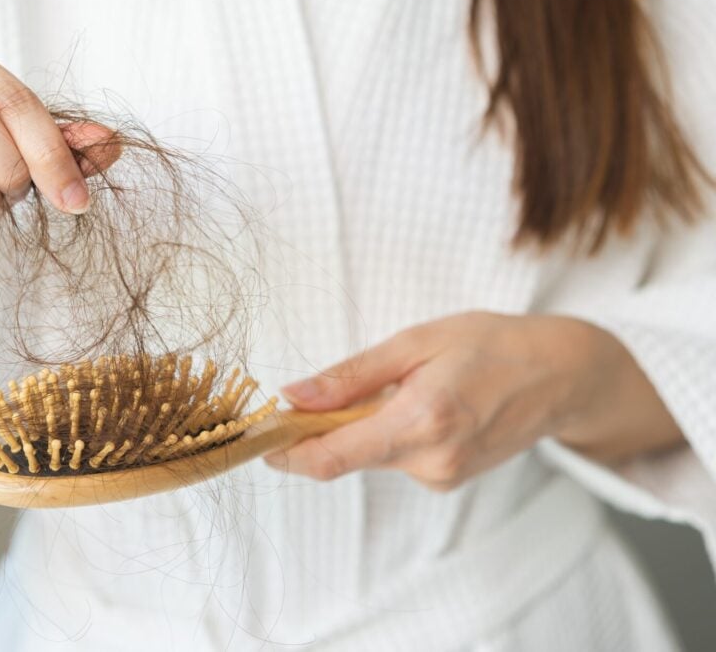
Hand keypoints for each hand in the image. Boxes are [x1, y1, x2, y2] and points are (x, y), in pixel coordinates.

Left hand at [265, 311, 682, 489]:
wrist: (562, 375)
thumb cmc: (492, 345)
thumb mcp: (416, 342)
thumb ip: (350, 376)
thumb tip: (292, 396)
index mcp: (421, 421)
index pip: (331, 457)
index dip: (286, 453)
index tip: (259, 439)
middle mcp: (432, 460)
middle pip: (346, 455)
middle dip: (324, 428)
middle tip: (321, 390)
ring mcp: (443, 475)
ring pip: (372, 454)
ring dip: (363, 426)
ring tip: (406, 385)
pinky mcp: (449, 479)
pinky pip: (397, 456)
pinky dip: (391, 431)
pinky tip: (424, 403)